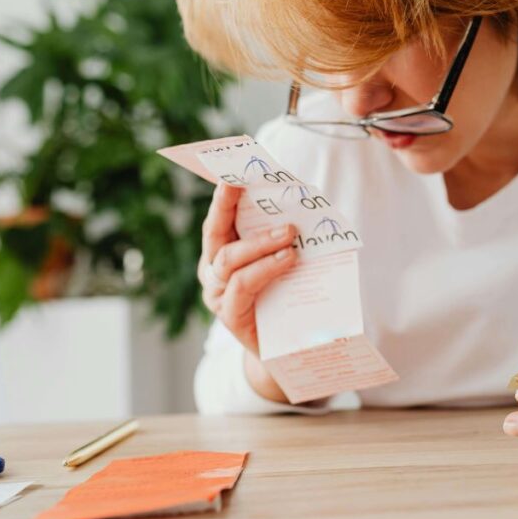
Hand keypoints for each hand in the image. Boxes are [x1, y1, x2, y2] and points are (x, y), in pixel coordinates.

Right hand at [198, 183, 298, 400]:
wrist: (287, 348)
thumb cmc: (285, 296)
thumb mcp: (285, 260)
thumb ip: (285, 236)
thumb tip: (304, 203)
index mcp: (222, 250)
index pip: (219, 217)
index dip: (223, 194)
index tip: (232, 170)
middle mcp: (213, 269)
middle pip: (215, 232)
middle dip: (230, 207)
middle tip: (251, 185)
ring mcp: (217, 293)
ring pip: (230, 259)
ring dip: (260, 243)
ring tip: (289, 236)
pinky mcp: (229, 315)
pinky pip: (242, 286)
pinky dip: (265, 268)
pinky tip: (287, 260)